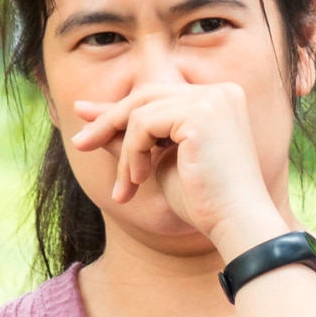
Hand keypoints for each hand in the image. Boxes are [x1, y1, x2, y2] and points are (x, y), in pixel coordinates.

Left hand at [68, 80, 287, 256]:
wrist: (236, 224)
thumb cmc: (205, 203)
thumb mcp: (159, 163)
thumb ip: (131, 135)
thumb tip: (86, 112)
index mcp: (217, 100)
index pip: (158, 97)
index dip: (119, 111)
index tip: (86, 123)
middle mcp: (219, 92)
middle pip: (145, 96)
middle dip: (108, 121)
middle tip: (79, 144)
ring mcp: (211, 99)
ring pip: (140, 112)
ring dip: (124, 152)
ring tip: (126, 186)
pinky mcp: (200, 113)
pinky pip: (143, 124)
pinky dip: (132, 153)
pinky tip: (140, 181)